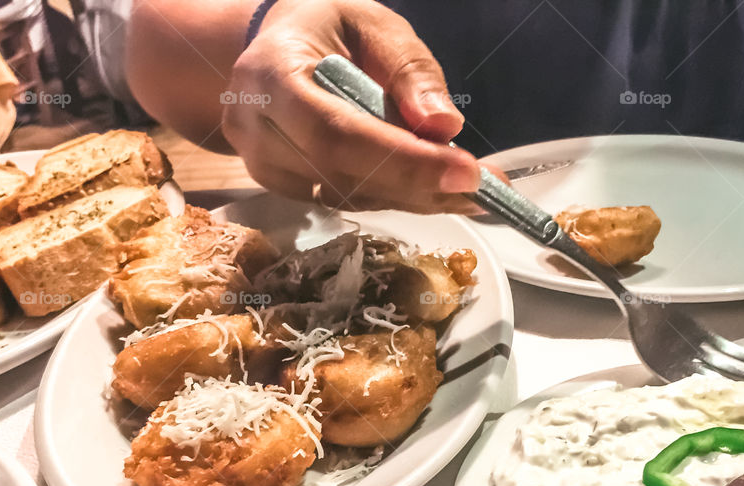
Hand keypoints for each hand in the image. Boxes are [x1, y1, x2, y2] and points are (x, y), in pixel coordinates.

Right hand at [223, 0, 482, 212]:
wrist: (274, 46)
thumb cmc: (327, 29)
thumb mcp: (373, 25)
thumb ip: (409, 70)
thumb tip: (444, 126)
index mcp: (272, 75)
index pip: (337, 132)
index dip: (401, 160)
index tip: (465, 172)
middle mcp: (258, 130)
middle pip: (344, 176)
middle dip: (420, 185)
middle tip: (484, 188)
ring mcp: (266, 167)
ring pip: (351, 197)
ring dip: (417, 198)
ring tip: (474, 191)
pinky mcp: (286, 189)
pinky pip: (350, 201)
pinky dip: (399, 197)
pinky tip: (439, 189)